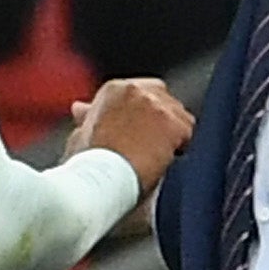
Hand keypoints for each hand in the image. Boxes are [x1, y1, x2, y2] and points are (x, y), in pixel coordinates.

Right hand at [66, 78, 193, 197]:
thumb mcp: (80, 136)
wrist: (99, 179)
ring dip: (173, 136)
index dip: (144, 115)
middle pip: (164, 100)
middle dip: (162, 121)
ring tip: (159, 158)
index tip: (141, 132)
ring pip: (180, 116)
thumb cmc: (87, 164)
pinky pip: (189, 133)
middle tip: (152, 146)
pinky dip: (182, 148)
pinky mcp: (173, 124)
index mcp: (113, 90)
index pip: (142, 92)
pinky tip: (168, 162)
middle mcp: (136, 90)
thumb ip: (87, 118)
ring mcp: (157, 105)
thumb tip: (81, 109)